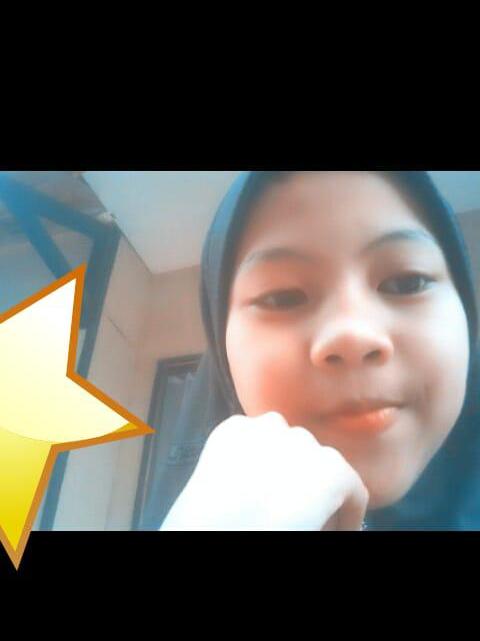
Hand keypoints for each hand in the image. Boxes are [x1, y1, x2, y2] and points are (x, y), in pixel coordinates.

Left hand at [160, 412, 368, 530]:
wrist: (207, 534)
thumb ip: (325, 516)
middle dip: (313, 487)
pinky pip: (252, 438)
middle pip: (318, 462)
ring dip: (284, 462)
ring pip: (284, 442)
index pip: (353, 489)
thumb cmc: (265, 535)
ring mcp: (263, 427)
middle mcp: (303, 437)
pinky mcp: (230, 427)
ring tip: (267, 491)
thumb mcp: (309, 530)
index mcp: (332, 469)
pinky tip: (241, 478)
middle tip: (298, 514)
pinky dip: (253, 454)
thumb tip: (320, 516)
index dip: (347, 515)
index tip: (334, 529)